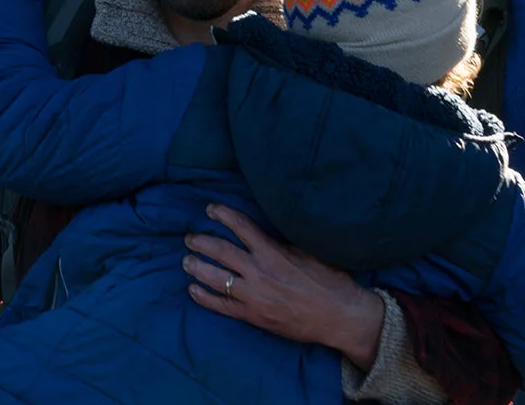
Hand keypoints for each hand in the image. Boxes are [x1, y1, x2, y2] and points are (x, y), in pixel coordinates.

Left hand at [182, 204, 384, 369]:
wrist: (338, 315)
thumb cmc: (329, 280)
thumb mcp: (308, 252)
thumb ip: (282, 244)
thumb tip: (264, 233)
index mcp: (273, 252)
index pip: (241, 227)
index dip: (223, 215)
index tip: (210, 209)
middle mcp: (258, 272)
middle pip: (220, 251)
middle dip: (201, 242)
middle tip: (190, 238)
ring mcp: (252, 296)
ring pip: (215, 278)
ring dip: (197, 267)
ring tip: (187, 261)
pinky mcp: (251, 315)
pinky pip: (220, 305)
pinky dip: (203, 296)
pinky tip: (193, 289)